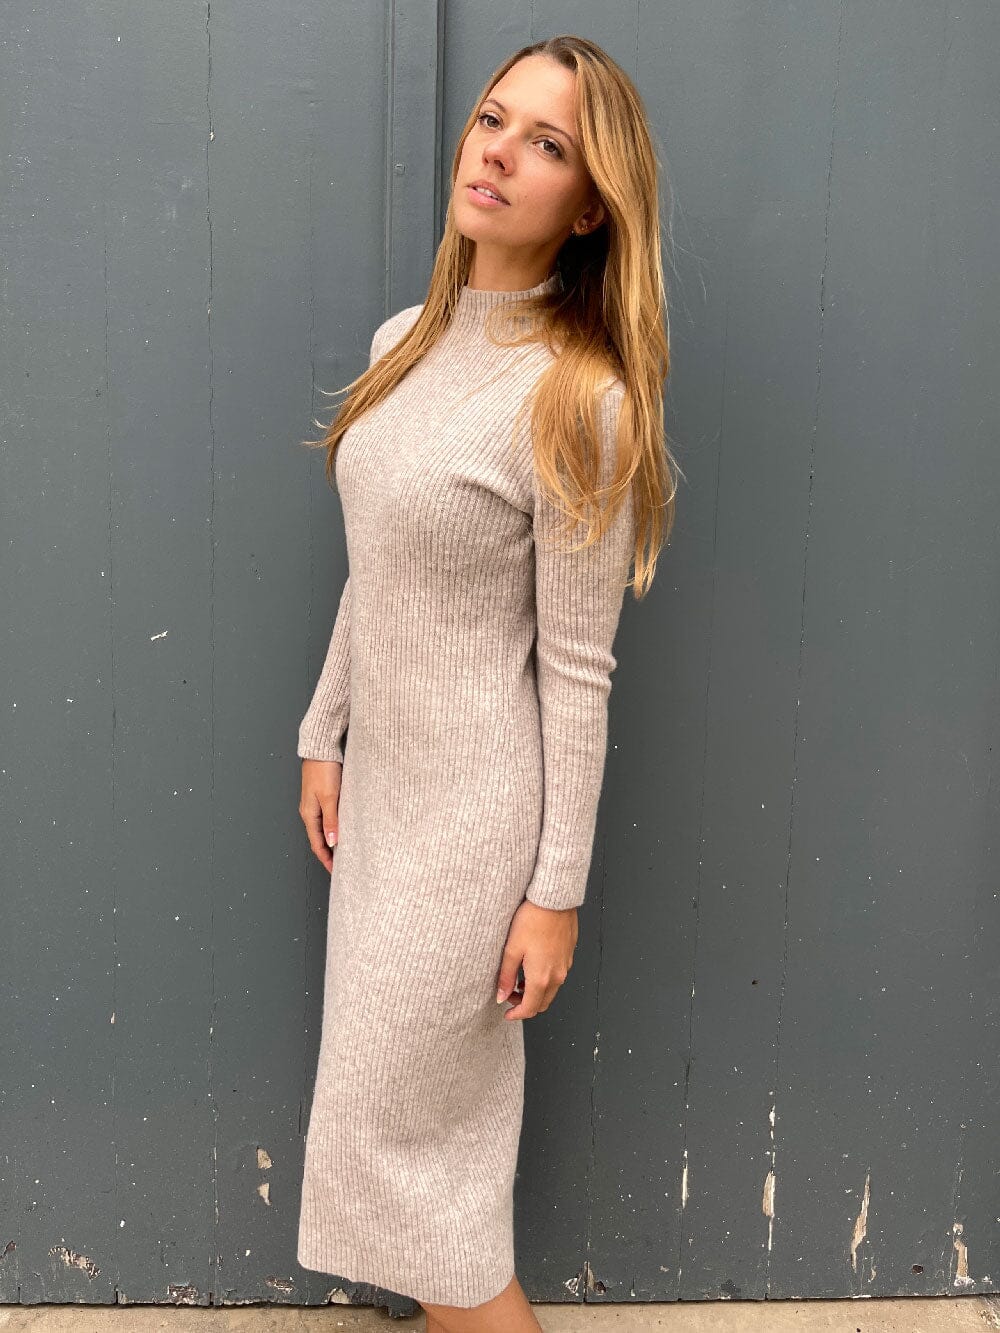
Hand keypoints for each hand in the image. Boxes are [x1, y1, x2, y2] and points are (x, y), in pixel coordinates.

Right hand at [299, 758, 342, 872]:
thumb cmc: (324, 770)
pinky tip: (342, 829)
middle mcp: (309, 812)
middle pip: (319, 839)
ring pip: (323, 829)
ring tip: (344, 851)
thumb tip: (332, 843)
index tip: (336, 871)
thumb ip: (331, 821)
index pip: (317, 844)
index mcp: (309, 814)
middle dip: (328, 854)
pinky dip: (333, 828)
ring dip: (332, 841)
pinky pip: (326, 818)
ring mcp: (315, 804)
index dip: (326, 859)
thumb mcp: (330, 798)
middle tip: (341, 865)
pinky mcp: (322, 796)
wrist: (321, 749)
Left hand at [496, 900, 578, 1020]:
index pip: (530, 1008)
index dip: (516, 1015)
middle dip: (526, 1004)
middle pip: (543, 1003)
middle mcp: (557, 976)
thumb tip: (501, 996)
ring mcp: (565, 965)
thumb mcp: (511, 949)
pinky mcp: (568, 954)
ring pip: (551, 990)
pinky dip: (545, 980)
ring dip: (535, 992)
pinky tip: (532, 965)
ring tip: (519, 979)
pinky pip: (557, 976)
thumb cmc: (532, 920)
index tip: (506, 1013)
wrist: (554, 900)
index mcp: (541, 978)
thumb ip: (506, 976)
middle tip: (510, 995)